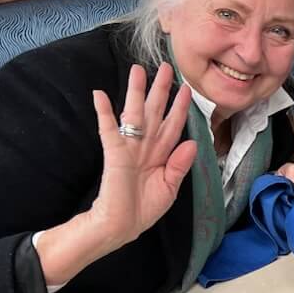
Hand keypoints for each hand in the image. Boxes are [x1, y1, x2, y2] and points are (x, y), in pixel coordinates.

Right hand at [85, 63, 197, 251]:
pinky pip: (109, 129)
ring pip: (134, 113)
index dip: (181, 107)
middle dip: (161, 90)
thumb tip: (192, 142)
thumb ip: (180, 165)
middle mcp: (146, 146)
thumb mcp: (170, 188)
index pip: (174, 124)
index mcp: (162, 154)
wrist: (121, 226)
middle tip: (166, 66)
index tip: (188, 89)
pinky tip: (101, 95)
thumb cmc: (144, 209)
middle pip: (156, 112)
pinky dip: (105, 112)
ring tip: (136, 70)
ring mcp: (129, 147)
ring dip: (136, 91)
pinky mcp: (114, 154)